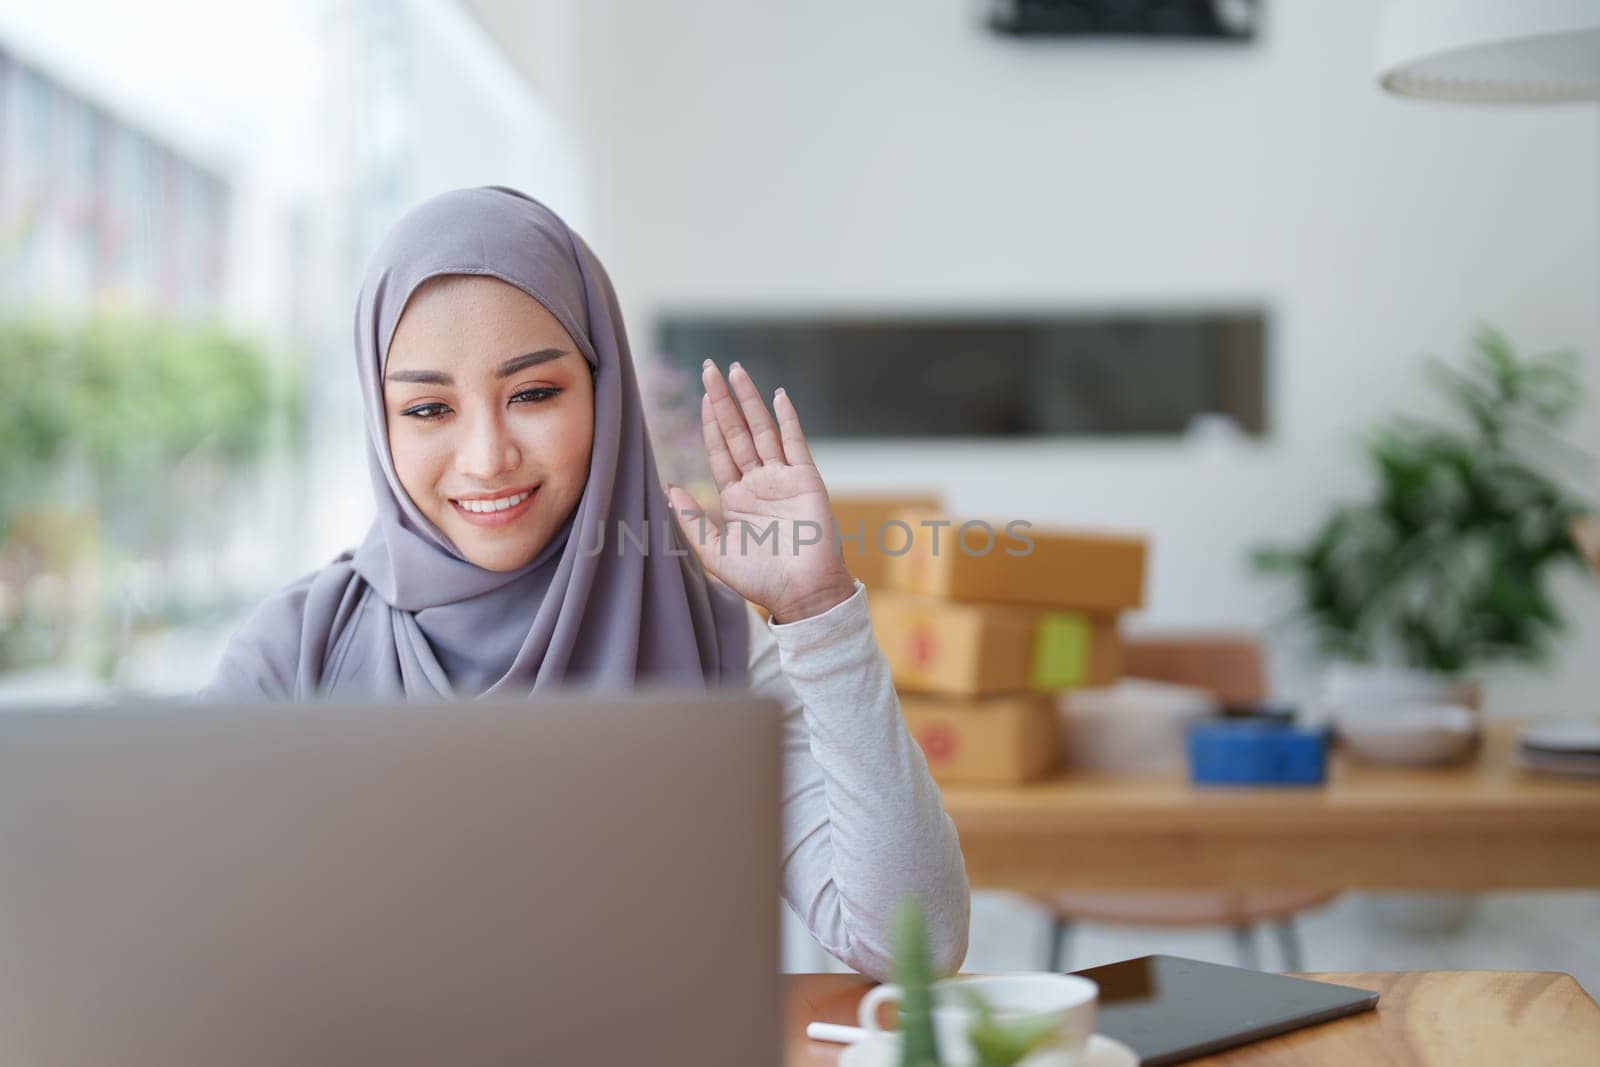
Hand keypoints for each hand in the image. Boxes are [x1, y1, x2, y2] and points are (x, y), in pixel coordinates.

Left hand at [665, 360, 855, 623]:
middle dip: (724, 400)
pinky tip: (779, 396)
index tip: (702, 395)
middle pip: (737, 432)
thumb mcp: (714, 552)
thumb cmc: (759, 580)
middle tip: (711, 368)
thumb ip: (691, 520)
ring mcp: (783, 479)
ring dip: (750, 401)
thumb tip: (669, 488)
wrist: (801, 594)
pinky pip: (795, 442)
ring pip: (763, 430)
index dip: (710, 422)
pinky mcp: (806, 480)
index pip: (720, 450)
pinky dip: (787, 419)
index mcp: (736, 497)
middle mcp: (758, 482)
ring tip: (737, 372)